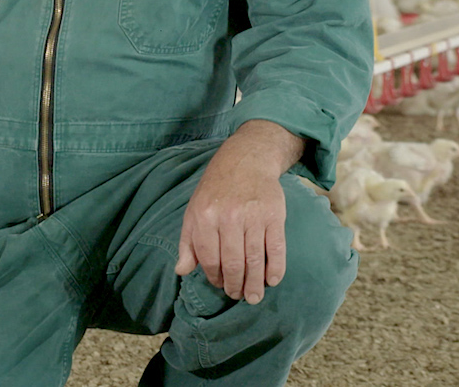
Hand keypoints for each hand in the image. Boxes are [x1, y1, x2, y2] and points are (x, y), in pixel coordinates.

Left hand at [173, 120, 302, 305]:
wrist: (244, 162)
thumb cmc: (215, 192)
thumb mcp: (193, 212)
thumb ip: (187, 243)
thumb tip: (182, 271)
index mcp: (205, 217)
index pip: (209, 258)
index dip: (214, 277)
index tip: (220, 285)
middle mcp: (229, 217)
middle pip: (234, 263)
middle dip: (235, 285)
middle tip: (238, 296)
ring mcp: (253, 217)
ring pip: (255, 259)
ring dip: (254, 283)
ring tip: (253, 297)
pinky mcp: (274, 215)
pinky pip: (276, 248)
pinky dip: (275, 268)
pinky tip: (272, 280)